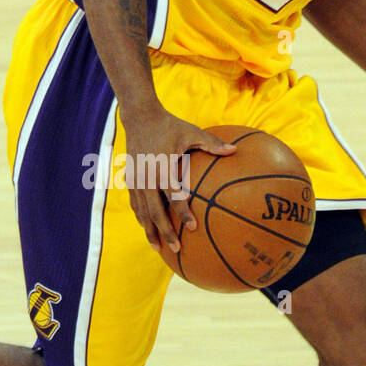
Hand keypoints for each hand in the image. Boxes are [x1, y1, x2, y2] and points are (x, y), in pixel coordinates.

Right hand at [120, 106, 235, 251]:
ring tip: (158, 248)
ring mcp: (136, 180)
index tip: (192, 228)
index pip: (174, 196)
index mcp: (163, 167)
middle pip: (155, 211)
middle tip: (177, 248)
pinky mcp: (130, 179)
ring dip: (150, 231)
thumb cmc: (170, 125)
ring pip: (142, 212)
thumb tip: (234, 151)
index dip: (183, 213)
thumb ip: (212, 143)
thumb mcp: (191, 132)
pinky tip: (147, 229)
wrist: (140, 117)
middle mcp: (147, 177)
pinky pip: (135, 204)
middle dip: (165, 232)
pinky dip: (141, 218)